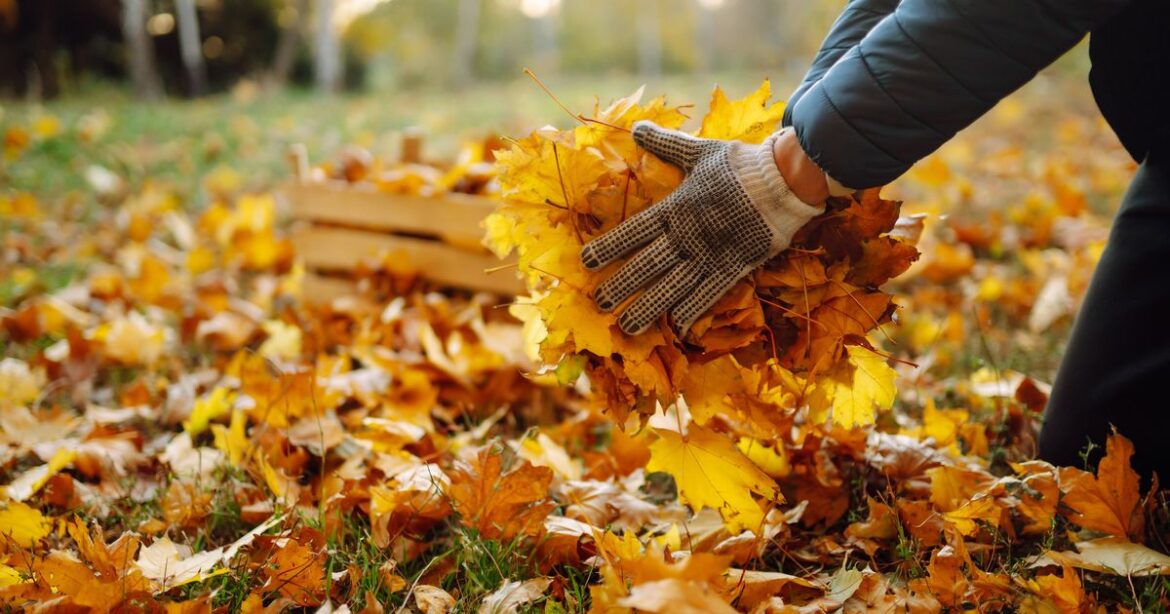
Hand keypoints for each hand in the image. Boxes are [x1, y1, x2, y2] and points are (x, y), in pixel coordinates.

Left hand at [580, 121, 824, 335]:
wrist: (783, 180)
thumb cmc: (740, 165)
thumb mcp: (700, 151)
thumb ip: (666, 144)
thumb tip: (637, 127)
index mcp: (676, 208)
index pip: (634, 231)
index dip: (608, 246)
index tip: (585, 262)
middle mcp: (687, 235)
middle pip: (647, 265)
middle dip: (621, 285)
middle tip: (598, 303)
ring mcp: (710, 253)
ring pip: (672, 286)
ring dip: (648, 307)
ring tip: (627, 326)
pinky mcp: (733, 266)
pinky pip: (709, 292)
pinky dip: (692, 309)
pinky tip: (676, 327)